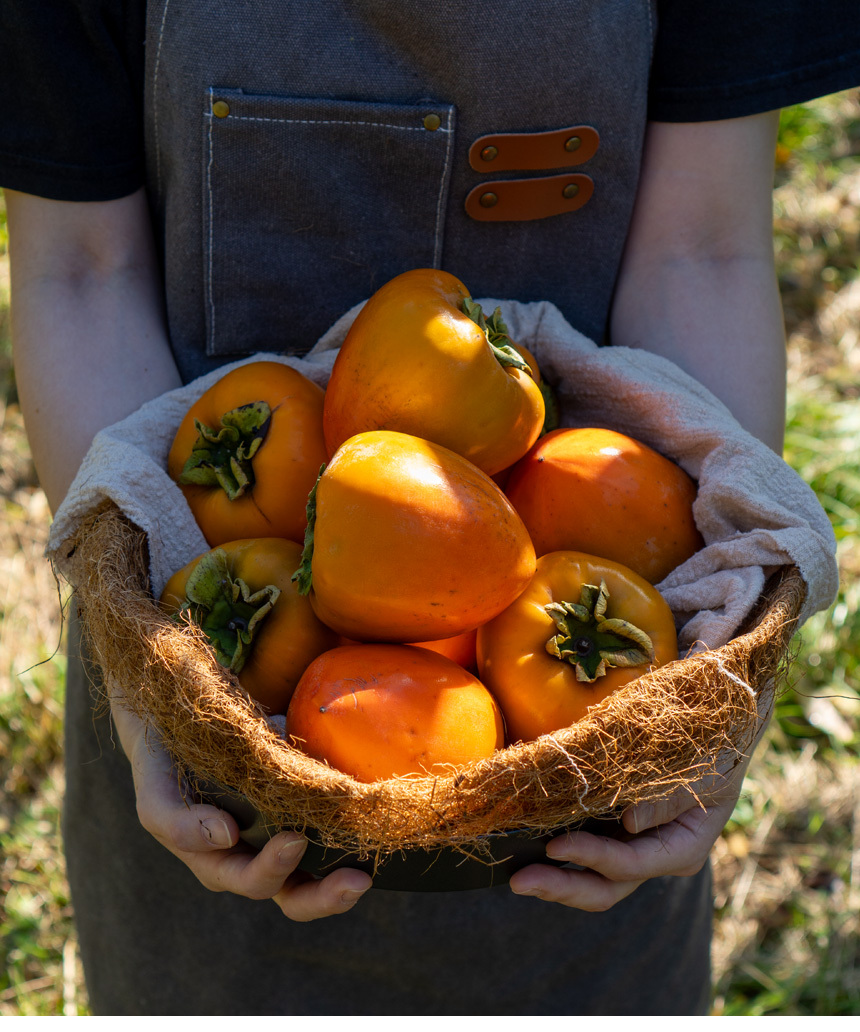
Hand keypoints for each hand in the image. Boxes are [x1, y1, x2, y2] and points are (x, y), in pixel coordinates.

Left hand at [109, 693, 372, 919]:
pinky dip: (201, 832)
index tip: (363, 876)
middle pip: (272, 892)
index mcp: (264, 854)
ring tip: (292, 841)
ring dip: (264, 866)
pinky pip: (177, 828)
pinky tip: (226, 829)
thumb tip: (361, 761)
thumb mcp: (283, 751)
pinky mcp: (158, 813)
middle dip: (313, 893)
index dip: (332, 896)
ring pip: (225, 874)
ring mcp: (195, 842)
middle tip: (346, 875)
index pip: (302, 893)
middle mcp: (231, 857)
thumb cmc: (238, 740)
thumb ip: (313, 762)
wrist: (172, 712)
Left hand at [509, 752, 751, 910]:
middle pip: (607, 887)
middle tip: (518, 881)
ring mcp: (637, 848)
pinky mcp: (622, 833)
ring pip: (594, 878)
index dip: (590, 857)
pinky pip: (590, 853)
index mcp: (681, 849)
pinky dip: (562, 857)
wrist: (721, 738)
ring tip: (516, 877)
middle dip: (562, 887)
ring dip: (556, 880)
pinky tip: (529, 851)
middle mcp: (656, 857)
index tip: (553, 846)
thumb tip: (630, 822)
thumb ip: (667, 799)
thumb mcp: (702, 774)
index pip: (628, 864)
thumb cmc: (714, 752)